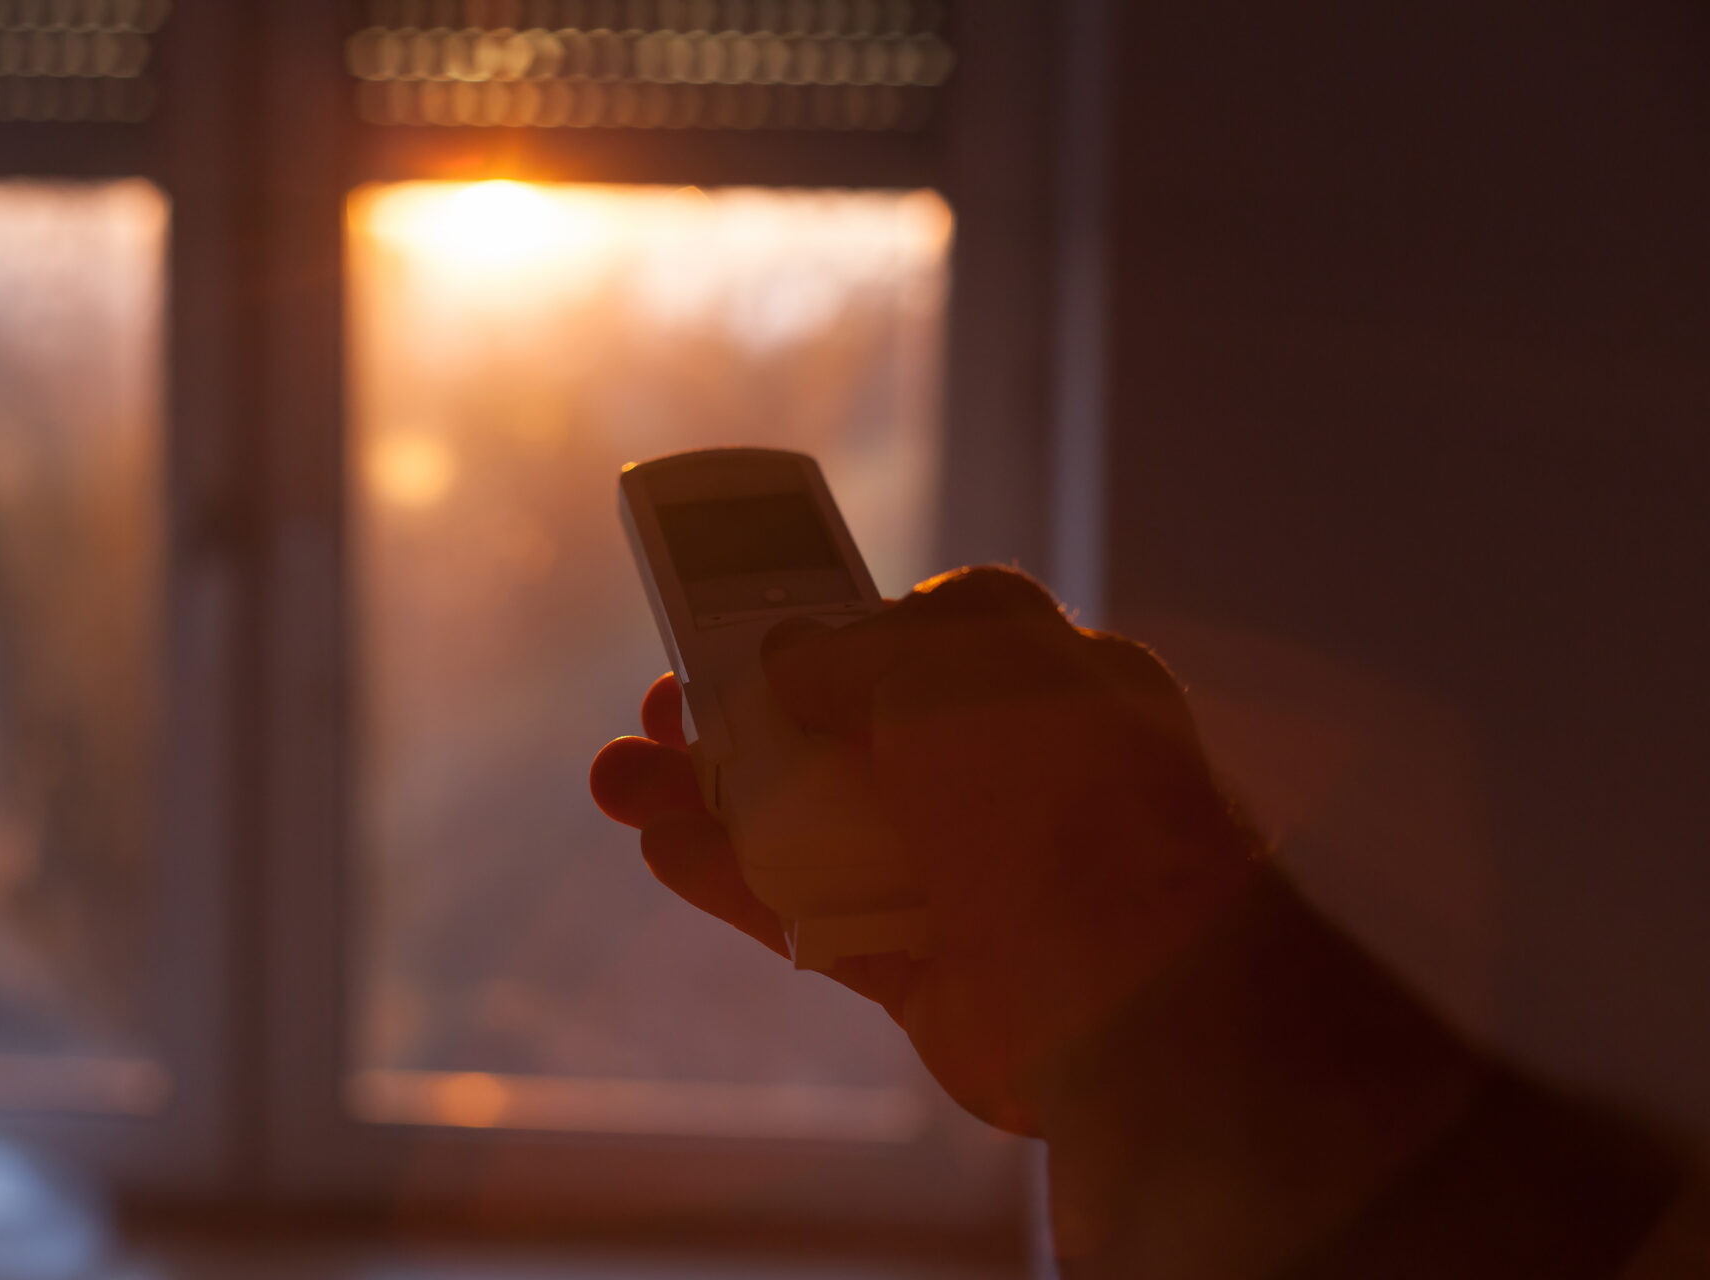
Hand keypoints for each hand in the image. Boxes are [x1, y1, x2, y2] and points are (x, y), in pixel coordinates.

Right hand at [589, 566, 1261, 1135]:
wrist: (1133, 984)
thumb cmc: (1056, 787)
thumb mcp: (951, 658)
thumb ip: (857, 648)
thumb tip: (787, 659)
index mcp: (1039, 678)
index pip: (917, 639)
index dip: (825, 629)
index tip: (742, 623)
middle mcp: (1005, 773)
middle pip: (848, 734)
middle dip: (744, 717)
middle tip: (661, 704)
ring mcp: (965, 873)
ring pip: (817, 826)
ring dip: (714, 798)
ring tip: (621, 779)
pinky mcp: (929, 967)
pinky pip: (813, 914)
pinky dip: (737, 880)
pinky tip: (664, 845)